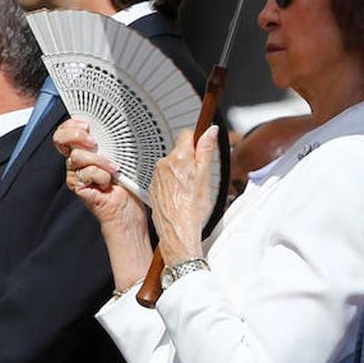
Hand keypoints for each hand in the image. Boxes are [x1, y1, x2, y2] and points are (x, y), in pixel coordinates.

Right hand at [54, 119, 142, 224]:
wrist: (129, 211)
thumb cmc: (127, 184)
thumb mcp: (120, 155)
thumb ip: (110, 141)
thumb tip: (114, 123)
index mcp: (84, 149)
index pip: (66, 130)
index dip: (71, 124)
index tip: (87, 123)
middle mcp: (76, 161)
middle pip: (60, 139)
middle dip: (77, 136)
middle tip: (94, 142)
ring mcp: (75, 174)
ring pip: (78, 156)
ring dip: (100, 161)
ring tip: (113, 170)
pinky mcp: (78, 187)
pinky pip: (86, 172)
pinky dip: (102, 176)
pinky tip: (108, 183)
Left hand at [149, 126, 217, 263]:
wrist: (177, 232)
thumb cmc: (193, 209)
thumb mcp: (205, 177)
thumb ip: (206, 150)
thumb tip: (210, 131)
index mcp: (178, 159)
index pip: (187, 134)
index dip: (197, 140)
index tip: (203, 148)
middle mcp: (163, 164)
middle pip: (179, 151)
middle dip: (190, 159)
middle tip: (199, 177)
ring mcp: (156, 176)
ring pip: (171, 165)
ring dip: (180, 172)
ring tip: (189, 190)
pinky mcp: (152, 187)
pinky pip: (164, 178)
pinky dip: (172, 183)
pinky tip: (180, 196)